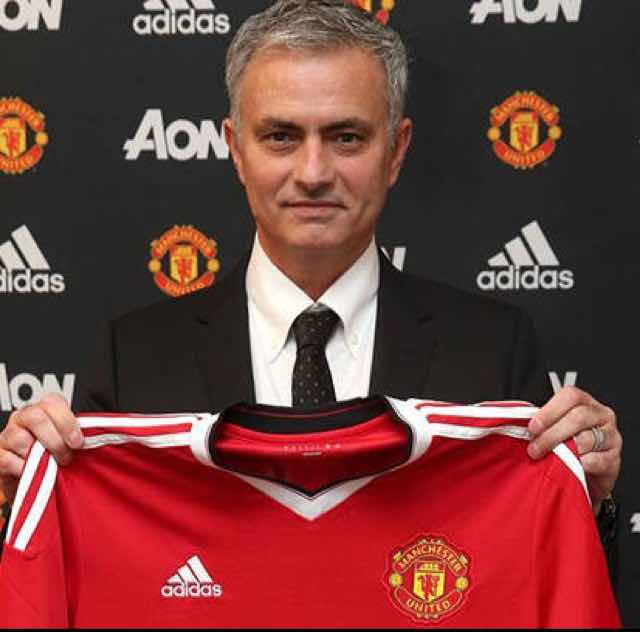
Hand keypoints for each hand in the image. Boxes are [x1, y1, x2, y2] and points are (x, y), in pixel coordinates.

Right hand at [0, 393, 82, 504]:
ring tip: (49, 467)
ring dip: (39, 457)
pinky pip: (8, 460)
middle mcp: (24, 417)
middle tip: (66, 458)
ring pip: (20, 438)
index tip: (78, 443)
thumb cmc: (57, 457)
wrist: (34, 481)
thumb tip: (104, 435)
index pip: (53, 402)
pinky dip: (24, 470)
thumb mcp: (71, 442)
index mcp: (45, 408)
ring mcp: (8, 435)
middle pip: (36, 416)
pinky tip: (33, 474)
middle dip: (55, 440)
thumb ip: (80, 435)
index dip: (67, 422)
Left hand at [527, 386, 620, 514]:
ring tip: (548, 458)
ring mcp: (611, 436)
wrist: (586, 474)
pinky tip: (570, 467)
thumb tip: (517, 424)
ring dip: (562, 451)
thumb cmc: (567, 446)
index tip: (532, 428)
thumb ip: (543, 423)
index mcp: (585, 402)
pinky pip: (596, 460)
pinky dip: (579, 464)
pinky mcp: (615, 459)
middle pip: (578, 417)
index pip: (570, 396)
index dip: (549, 411)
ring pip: (586, 439)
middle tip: (534, 448)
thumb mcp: (555, 429)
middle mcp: (601, 415)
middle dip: (551, 434)